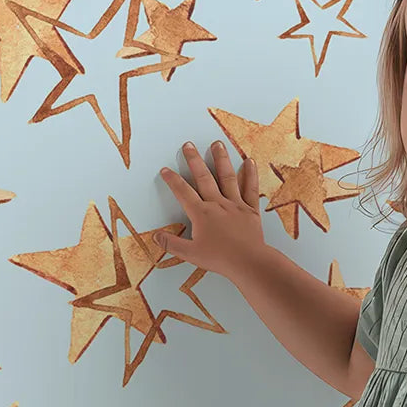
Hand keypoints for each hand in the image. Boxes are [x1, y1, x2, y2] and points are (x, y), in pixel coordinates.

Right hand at [157, 139, 264, 279]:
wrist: (248, 262)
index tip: (166, 170)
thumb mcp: (190, 254)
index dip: (173, 180)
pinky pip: (250, 188)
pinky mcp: (250, 209)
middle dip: (194, 160)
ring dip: (221, 159)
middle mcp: (218, 204)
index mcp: (201, 214)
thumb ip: (171, 244)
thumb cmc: (220, 259)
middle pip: (203, 177)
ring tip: (217, 144)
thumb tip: (155, 236)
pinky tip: (249, 161)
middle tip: (188, 145)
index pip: (183, 192)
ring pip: (227, 177)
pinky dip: (250, 174)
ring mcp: (235, 204)